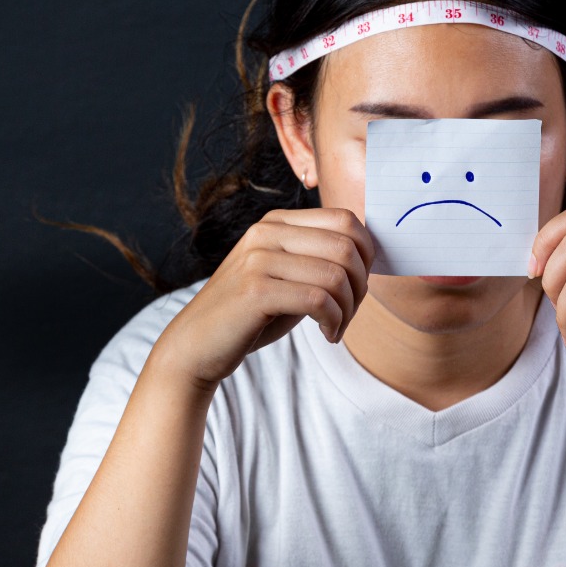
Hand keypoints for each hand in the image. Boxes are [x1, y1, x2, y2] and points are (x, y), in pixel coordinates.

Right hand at [154, 208, 374, 388]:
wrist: (196, 345)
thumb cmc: (249, 315)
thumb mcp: (286, 277)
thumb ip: (318, 260)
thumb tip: (369, 256)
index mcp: (276, 222)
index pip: (346, 220)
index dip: (367, 256)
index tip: (358, 289)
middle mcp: (267, 233)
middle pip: (347, 246)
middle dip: (361, 286)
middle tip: (350, 314)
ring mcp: (258, 259)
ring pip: (336, 274)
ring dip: (348, 309)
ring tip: (336, 327)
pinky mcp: (255, 291)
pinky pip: (318, 299)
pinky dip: (334, 321)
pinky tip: (327, 334)